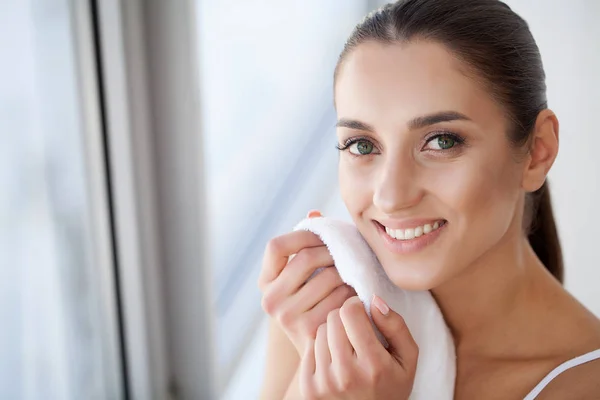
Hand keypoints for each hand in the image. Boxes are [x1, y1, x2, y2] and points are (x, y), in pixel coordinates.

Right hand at [258, 210, 357, 356]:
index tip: (324, 236)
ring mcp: (287, 317)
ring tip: (354, 273)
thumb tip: (314, 212)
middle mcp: (270, 300)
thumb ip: (307, 244)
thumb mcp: (305, 277)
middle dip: (332, 252)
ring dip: (347, 272)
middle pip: (305, 258)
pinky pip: (340, 299)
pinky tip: (357, 294)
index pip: (276, 246)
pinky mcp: (309, 331)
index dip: (302, 235)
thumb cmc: (316, 303)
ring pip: (328, 277)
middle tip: (348, 253)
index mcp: (265, 282)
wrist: (321, 353)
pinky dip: (353, 293)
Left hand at [299, 295, 418, 399]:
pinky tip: (333, 359)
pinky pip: (309, 348)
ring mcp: (324, 383)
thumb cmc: (391, 384)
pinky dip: (320, 348)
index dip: (356, 306)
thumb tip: (373, 299)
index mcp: (373, 365)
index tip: (362, 313)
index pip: (350, 312)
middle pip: (332, 318)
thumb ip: (396, 326)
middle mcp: (346, 375)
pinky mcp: (309, 388)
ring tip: (345, 347)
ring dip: (331, 333)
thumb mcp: (407, 358)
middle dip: (344, 318)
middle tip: (354, 331)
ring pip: (319, 331)